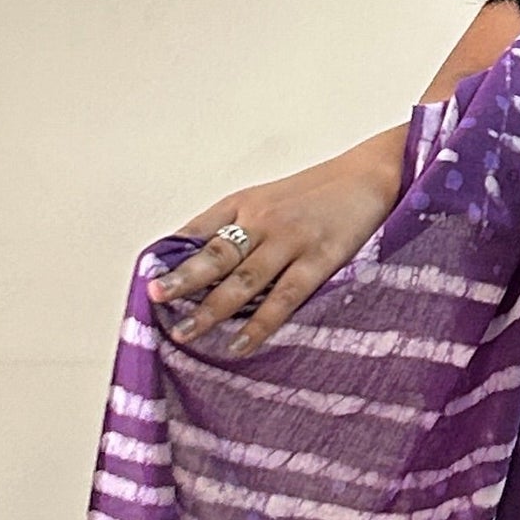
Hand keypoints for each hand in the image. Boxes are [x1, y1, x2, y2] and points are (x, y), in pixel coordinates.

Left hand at [148, 138, 404, 355]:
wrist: (372, 176)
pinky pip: (283, 298)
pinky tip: (239, 343)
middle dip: (183, 280)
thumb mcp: (270, 197)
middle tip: (156, 299)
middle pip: (215, 254)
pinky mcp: (319, 260)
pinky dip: (259, 324)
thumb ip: (238, 224)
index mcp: (245, 202)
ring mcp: (290, 241)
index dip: (172, 254)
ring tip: (186, 333)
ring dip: (212, 309)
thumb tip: (198, 259)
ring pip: (243, 280)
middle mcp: (262, 219)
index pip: (198, 229)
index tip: (147, 277)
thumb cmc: (319, 192)